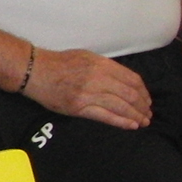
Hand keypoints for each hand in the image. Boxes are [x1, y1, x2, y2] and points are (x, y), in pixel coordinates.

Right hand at [24, 47, 150, 129]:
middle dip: (142, 106)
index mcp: (101, 64)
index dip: (144, 92)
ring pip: (121, 107)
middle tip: (147, 113)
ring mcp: (88, 94)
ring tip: (143, 122)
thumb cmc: (59, 63)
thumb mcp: (86, 57)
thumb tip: (125, 82)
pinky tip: (131, 125)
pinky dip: (121, 122)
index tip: (147, 100)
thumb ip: (106, 67)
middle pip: (129, 94)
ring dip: (135, 116)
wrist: (34, 71)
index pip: (132, 80)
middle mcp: (97, 78)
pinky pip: (105, 116)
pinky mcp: (78, 107)